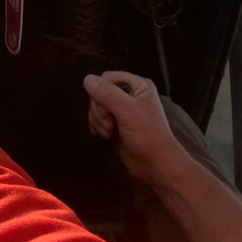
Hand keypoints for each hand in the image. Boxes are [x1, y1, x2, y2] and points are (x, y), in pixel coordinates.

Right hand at [83, 71, 190, 186]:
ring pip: (96, 106)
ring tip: (110, 132)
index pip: (108, 78)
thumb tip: (87, 79)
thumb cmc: (148, 137)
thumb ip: (108, 94)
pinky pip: (97, 118)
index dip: (102, 92)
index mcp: (139, 86)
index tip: (108, 110)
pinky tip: (106, 135)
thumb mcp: (128, 112)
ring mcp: (123, 110)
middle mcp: (131, 95)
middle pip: (100, 92)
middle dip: (100, 110)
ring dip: (98, 120)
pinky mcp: (116, 123)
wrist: (154, 164)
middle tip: (110, 125)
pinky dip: (97, 126)